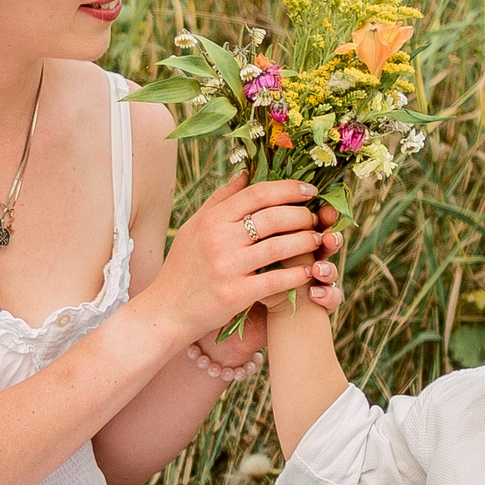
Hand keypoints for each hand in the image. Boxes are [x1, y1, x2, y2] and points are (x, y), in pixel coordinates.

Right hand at [145, 173, 333, 346]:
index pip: (257, 194)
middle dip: (303, 215)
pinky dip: (296, 275)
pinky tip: (308, 271)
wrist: (166, 311)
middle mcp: (219, 240)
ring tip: (318, 240)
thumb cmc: (183, 267)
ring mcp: (227, 267)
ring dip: (306, 242)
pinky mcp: (235, 295)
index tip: (310, 191)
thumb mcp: (195, 227)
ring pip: (279, 247)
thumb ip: (221, 199)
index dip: (288, 189)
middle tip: (316, 218)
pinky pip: (276, 280)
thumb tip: (246, 172)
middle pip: (273, 218)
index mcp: (211, 219)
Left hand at [251, 205, 344, 325]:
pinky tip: (316, 294)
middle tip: (328, 238)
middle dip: (331, 240)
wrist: (249, 313)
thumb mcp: (247, 242)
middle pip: (330, 243)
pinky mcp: (317, 304)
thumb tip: (245, 175)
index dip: (320, 214)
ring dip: (328, 269)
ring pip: (333, 271)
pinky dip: (327, 296)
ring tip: (319, 270)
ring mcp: (316, 281)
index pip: (316, 221)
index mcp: (298, 238)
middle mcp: (312, 258)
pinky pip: (331, 298)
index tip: (318, 205)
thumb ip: (253, 213)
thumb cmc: (247, 269)